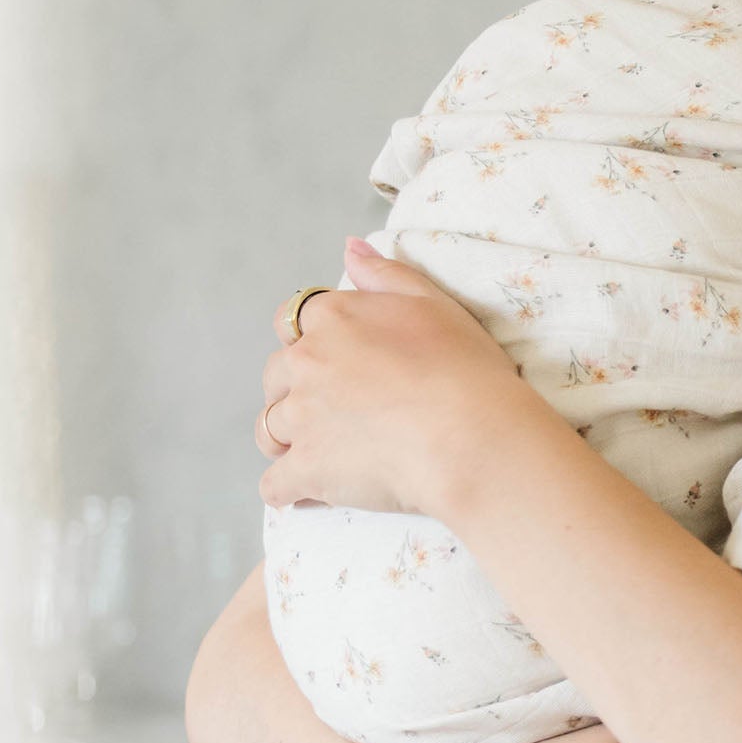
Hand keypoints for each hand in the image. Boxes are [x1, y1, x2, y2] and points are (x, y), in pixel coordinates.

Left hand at [257, 240, 532, 515]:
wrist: (473, 436)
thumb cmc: (464, 369)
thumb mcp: (433, 303)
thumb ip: (384, 275)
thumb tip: (348, 248)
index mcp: (333, 318)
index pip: (292, 320)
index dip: (310, 341)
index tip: (336, 362)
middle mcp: (306, 363)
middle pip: (275, 376)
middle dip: (294, 392)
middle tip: (334, 411)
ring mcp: (302, 418)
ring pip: (268, 430)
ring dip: (286, 441)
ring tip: (320, 453)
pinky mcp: (307, 469)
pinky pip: (275, 485)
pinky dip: (287, 491)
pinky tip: (307, 494)